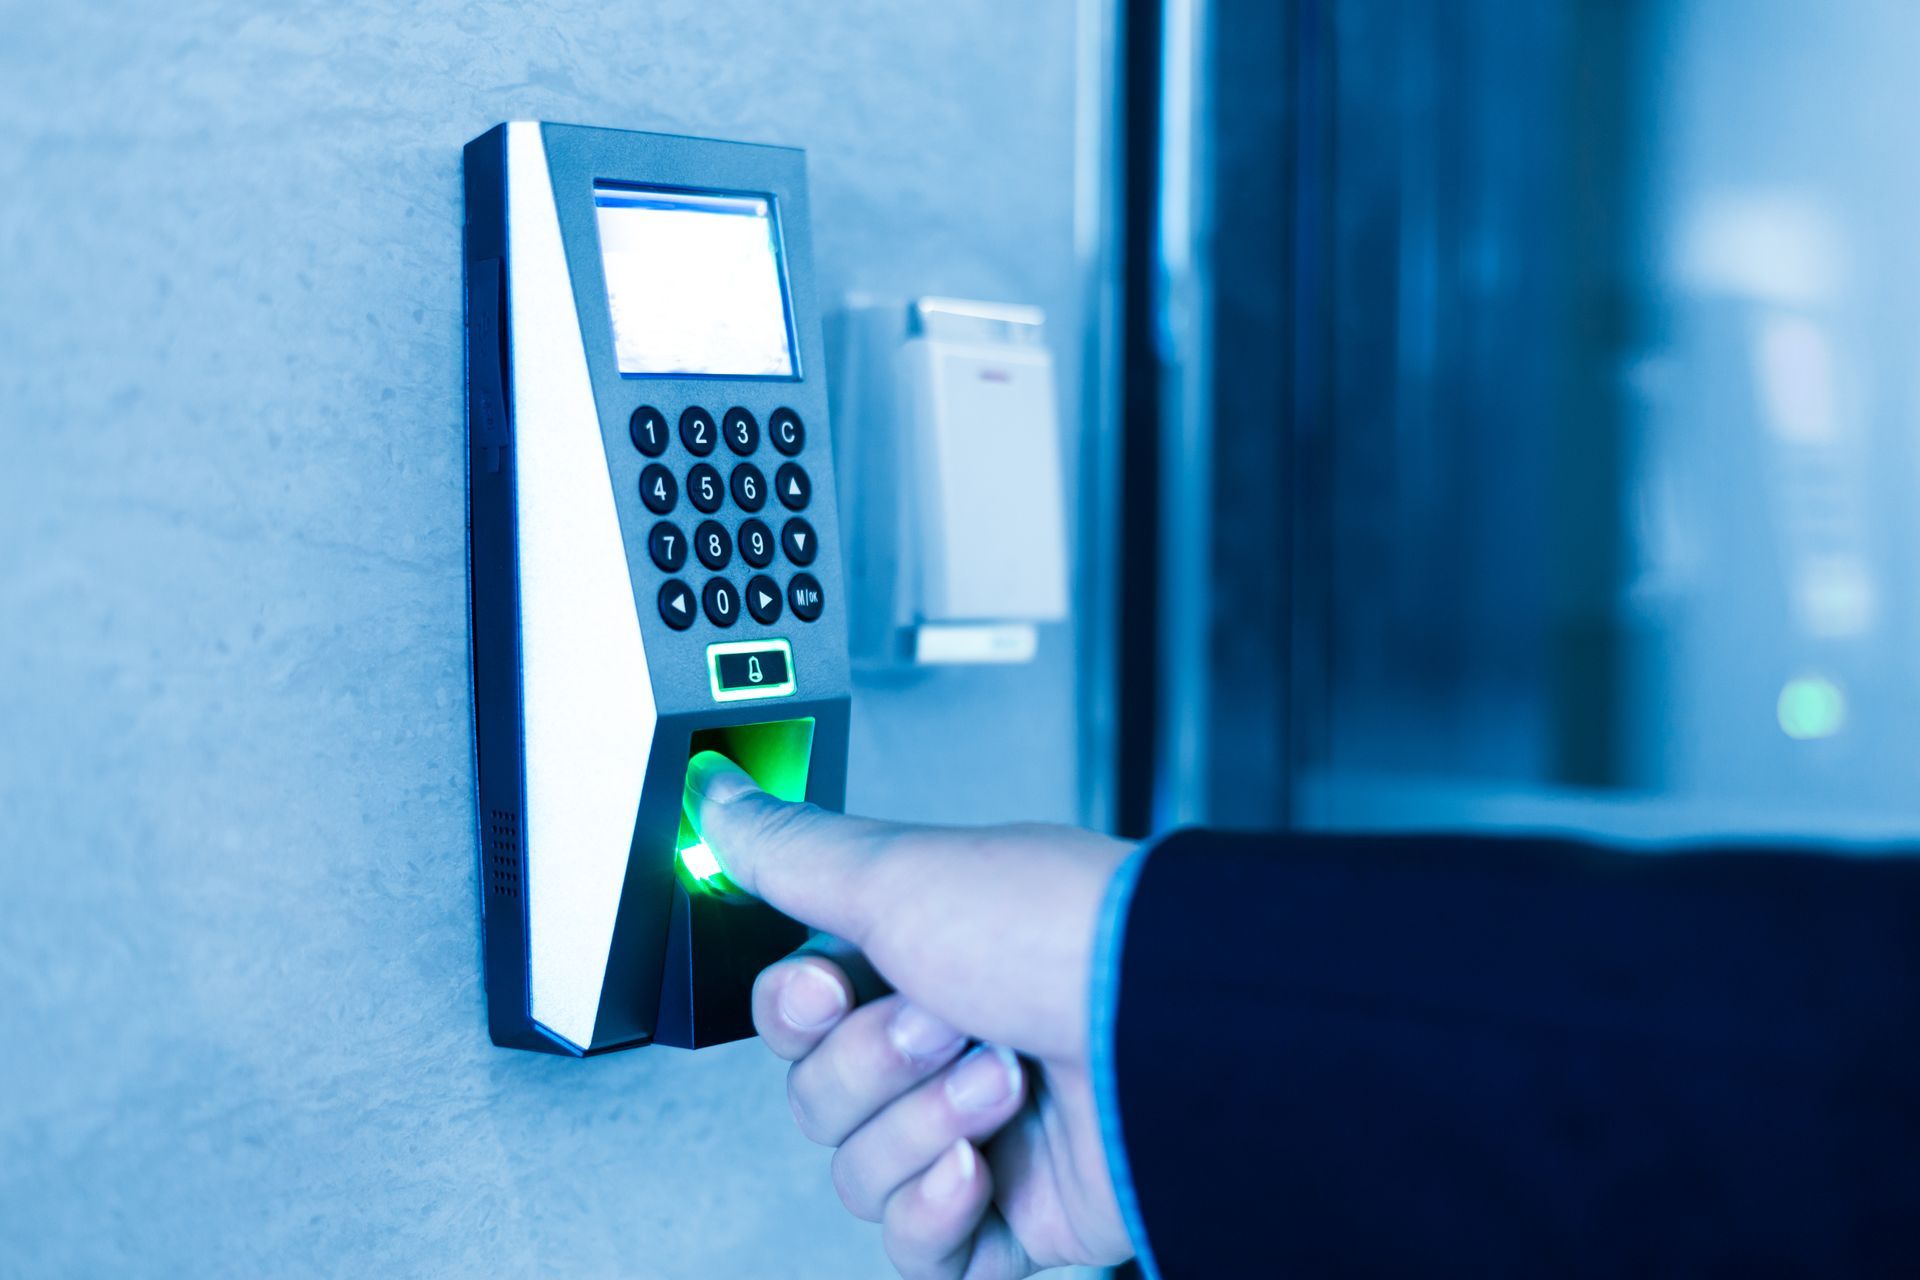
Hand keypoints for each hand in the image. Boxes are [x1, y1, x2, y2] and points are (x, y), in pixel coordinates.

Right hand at [683, 752, 1137, 1279]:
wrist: (1172, 1032)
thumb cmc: (1058, 935)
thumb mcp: (901, 873)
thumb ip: (793, 851)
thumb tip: (717, 797)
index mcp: (916, 960)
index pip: (793, 1017)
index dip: (795, 1014)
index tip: (828, 989)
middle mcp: (945, 1044)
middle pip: (817, 1102)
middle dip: (877, 1069)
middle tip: (949, 1024)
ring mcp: (980, 1132)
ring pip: (860, 1178)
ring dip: (920, 1131)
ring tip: (1000, 1086)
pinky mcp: (1016, 1216)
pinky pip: (921, 1255)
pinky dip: (940, 1219)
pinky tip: (980, 1172)